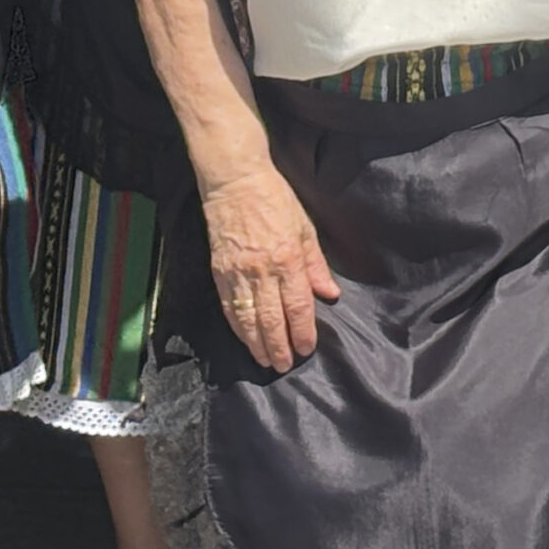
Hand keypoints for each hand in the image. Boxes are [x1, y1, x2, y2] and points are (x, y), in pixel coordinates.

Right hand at [201, 162, 338, 373]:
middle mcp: (263, 270)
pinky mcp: (219, 273)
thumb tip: (329, 294)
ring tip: (266, 360)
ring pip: (247, 319)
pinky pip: (229, 307)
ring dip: (257, 344)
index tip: (307, 348)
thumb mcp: (306, 228)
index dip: (303, 331)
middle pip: (271, 319)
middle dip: (279, 346)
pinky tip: (245, 339)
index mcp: (289, 258)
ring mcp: (238, 273)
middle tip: (285, 365)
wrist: (235, 184)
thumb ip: (316, 265)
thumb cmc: (276, 201)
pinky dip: (237, 328)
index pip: (298, 305)